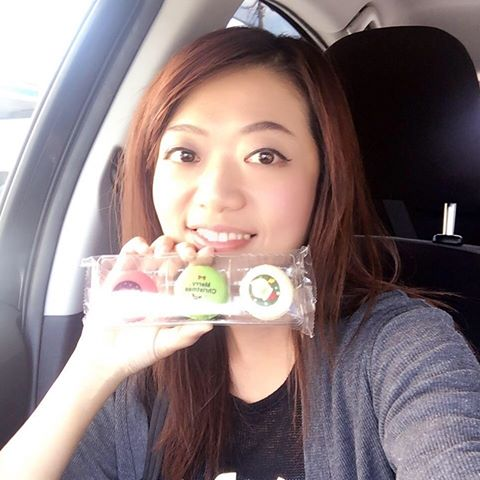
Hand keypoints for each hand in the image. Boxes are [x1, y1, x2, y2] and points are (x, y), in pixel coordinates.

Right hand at [75, 236, 214, 382]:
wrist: (105, 358)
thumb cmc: (136, 352)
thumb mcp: (164, 344)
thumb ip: (185, 335)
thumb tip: (208, 326)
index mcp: (172, 297)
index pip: (190, 274)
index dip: (200, 261)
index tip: (208, 254)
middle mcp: (158, 284)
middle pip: (175, 257)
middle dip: (184, 249)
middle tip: (188, 253)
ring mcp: (138, 278)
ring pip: (154, 250)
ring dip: (162, 244)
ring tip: (165, 251)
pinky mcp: (119, 275)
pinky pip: (128, 253)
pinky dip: (136, 245)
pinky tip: (143, 249)